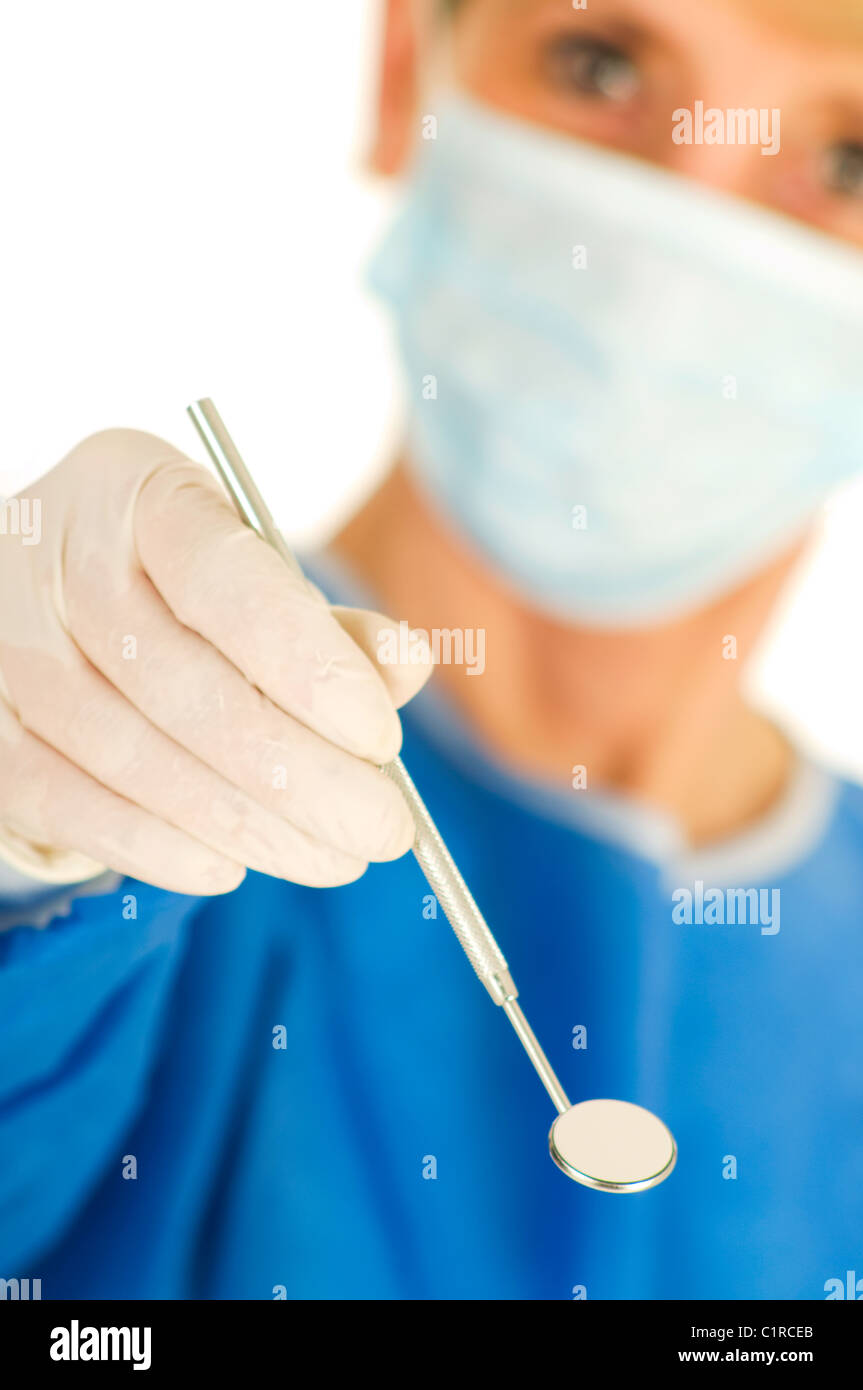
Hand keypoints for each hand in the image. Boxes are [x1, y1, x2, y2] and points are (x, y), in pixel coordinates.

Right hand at [0, 430, 429, 893]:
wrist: (42, 594)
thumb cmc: (177, 587)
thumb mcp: (254, 575)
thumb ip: (331, 623)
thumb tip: (406, 667)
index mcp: (136, 491)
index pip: (223, 577)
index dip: (306, 663)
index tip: (381, 738)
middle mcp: (56, 557)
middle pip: (182, 684)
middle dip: (298, 774)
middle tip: (383, 830)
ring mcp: (7, 644)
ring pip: (132, 755)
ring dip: (244, 823)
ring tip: (333, 859)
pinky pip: (69, 803)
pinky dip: (155, 847)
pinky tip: (231, 866)